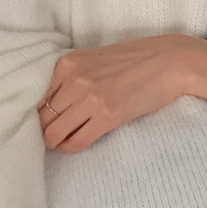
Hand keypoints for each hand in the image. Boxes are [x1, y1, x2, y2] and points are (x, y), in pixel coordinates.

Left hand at [38, 34, 199, 150]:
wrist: (170, 61)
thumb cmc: (136, 59)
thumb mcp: (95, 58)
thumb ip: (72, 75)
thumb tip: (52, 100)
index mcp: (68, 63)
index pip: (37, 95)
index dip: (36, 111)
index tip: (42, 119)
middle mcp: (75, 80)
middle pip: (43, 116)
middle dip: (42, 129)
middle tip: (48, 135)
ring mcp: (91, 99)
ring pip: (55, 132)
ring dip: (53, 142)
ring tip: (58, 143)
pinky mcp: (108, 117)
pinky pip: (77, 141)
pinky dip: (69, 148)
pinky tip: (71, 146)